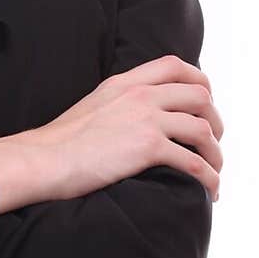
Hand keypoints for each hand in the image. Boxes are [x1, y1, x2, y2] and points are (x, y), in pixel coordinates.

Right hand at [13, 54, 222, 202]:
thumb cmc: (58, 143)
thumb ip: (116, 103)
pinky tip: (210, 191)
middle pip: (199, 95)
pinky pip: (194, 162)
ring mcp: (146, 119)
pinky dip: (209, 178)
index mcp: (124, 83)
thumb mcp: (91, 106)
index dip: (199, 81)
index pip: (174, 66)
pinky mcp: (148, 147)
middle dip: (215, 119)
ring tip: (214, 171)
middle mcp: (140, 95)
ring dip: (215, 153)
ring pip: (203, 129)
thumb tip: (132, 120)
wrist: (43, 159)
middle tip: (213, 142)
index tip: (205, 102)